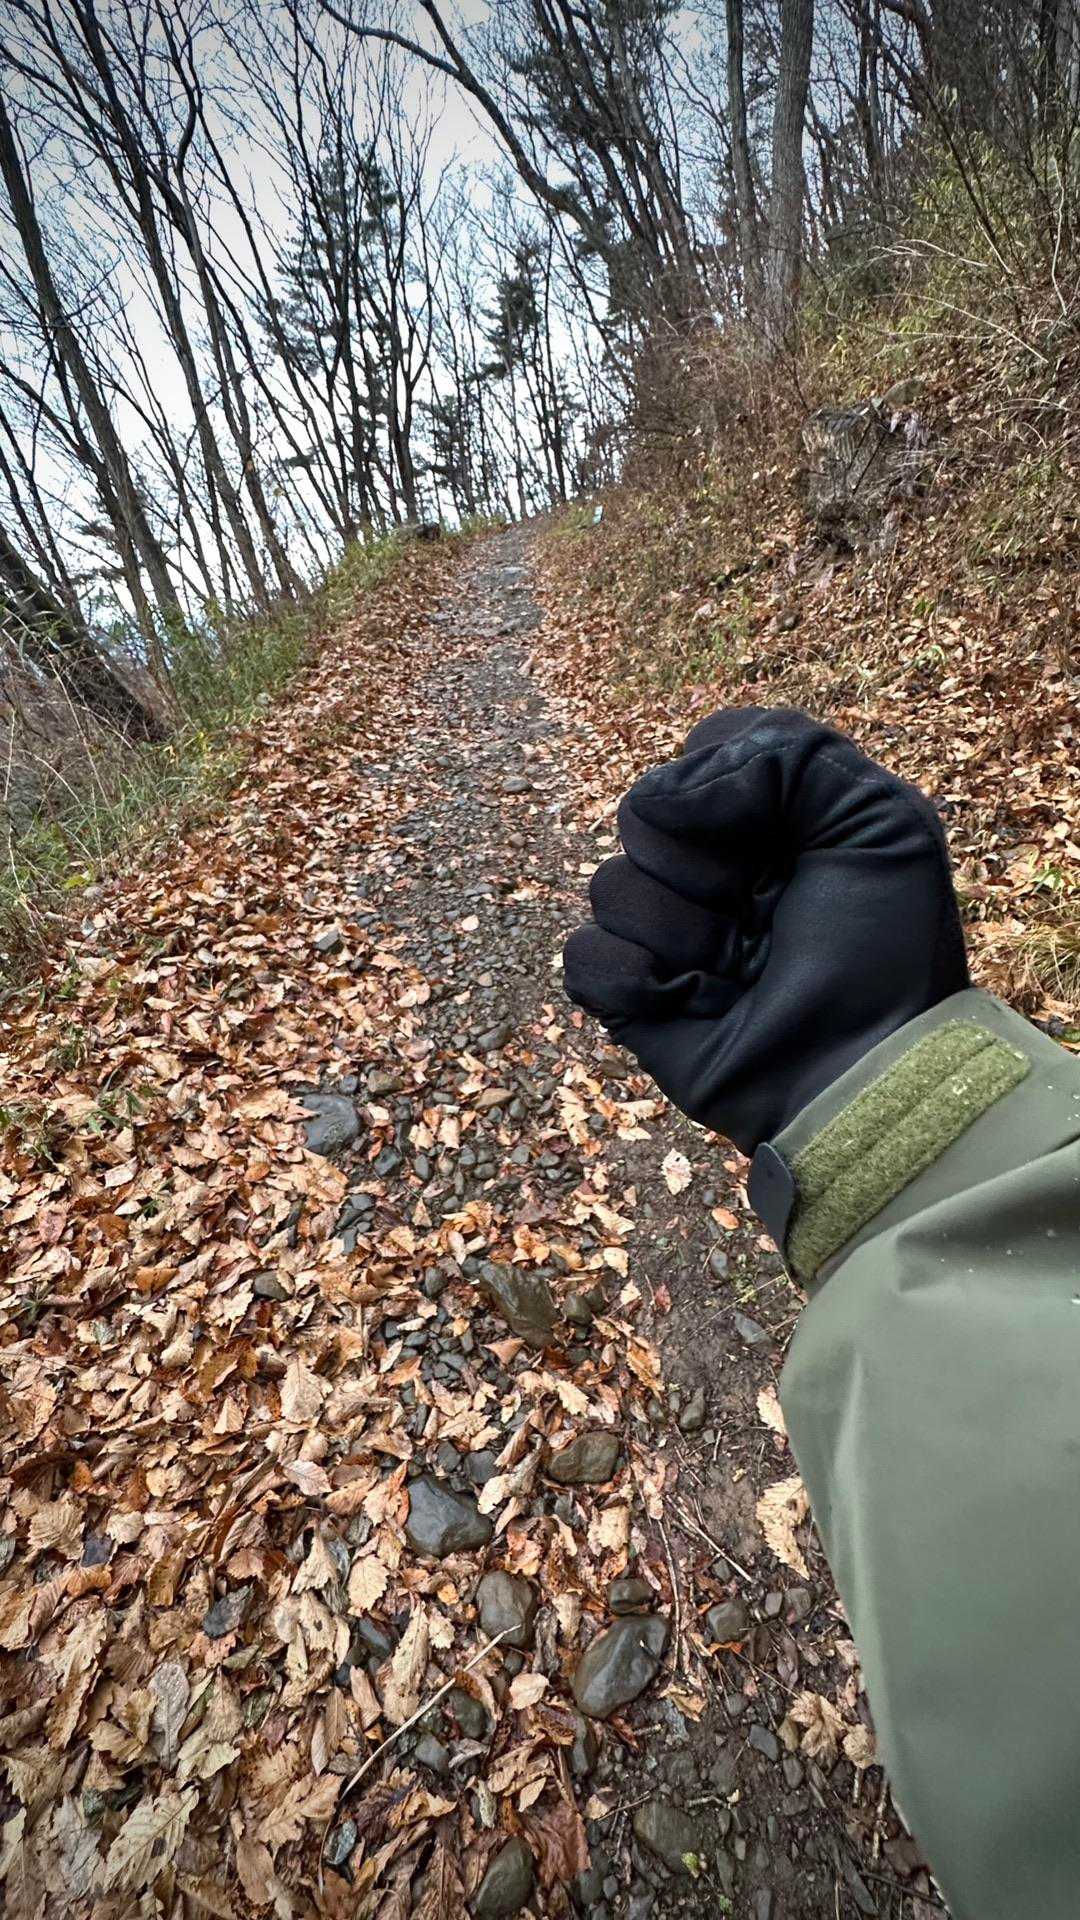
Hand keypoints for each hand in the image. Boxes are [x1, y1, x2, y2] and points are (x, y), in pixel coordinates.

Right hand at [563, 708, 967, 1154]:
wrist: (866, 1072)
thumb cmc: (883, 953)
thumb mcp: (879, 818)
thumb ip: (785, 752)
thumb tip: (661, 794)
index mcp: (764, 819)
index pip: (700, 751)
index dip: (733, 790)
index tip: (792, 843)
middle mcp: (707, 868)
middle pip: (641, 813)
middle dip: (708, 869)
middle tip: (766, 917)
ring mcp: (663, 931)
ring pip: (610, 885)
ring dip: (687, 936)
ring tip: (742, 974)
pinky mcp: (628, 995)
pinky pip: (583, 955)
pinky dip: (638, 979)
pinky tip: (697, 1005)